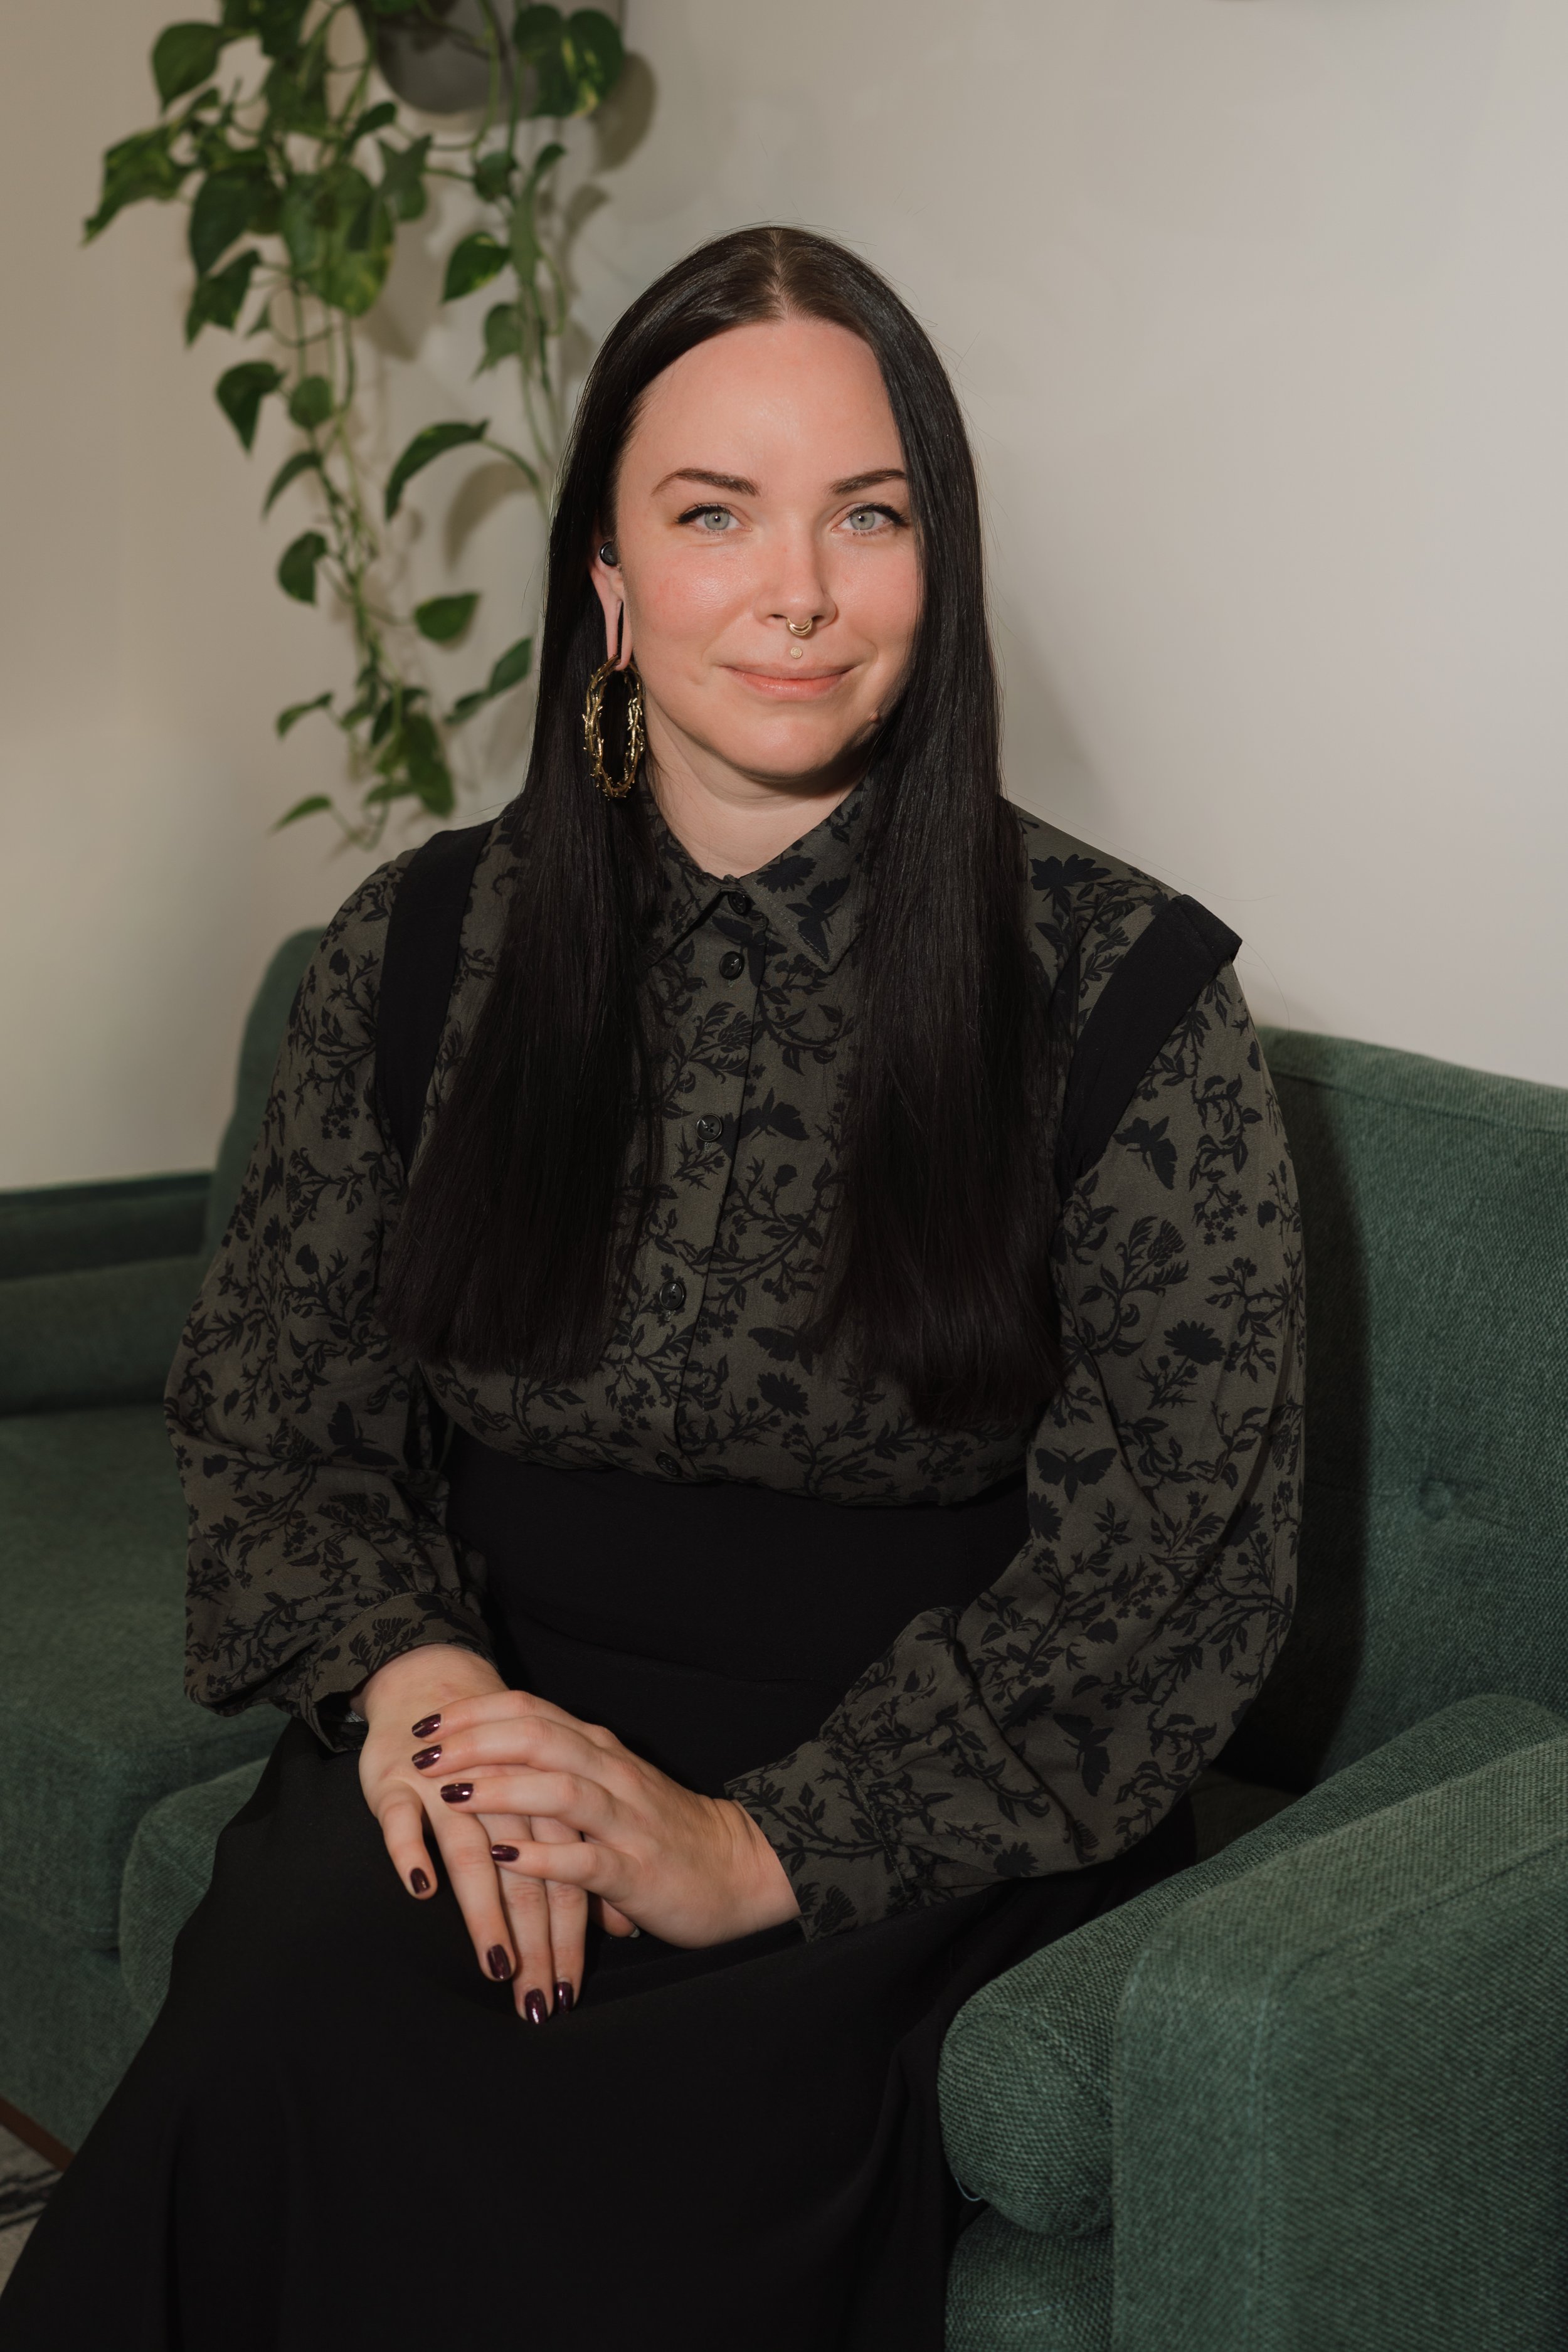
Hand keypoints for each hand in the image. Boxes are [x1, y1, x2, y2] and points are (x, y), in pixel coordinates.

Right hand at [352, 1645, 587, 2018]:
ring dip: (487, 1912)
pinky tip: (421, 1887)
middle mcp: (505, 1798)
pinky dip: (412, 1848)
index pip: (568, 1880)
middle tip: (535, 2004)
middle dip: (535, 1945)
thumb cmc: (499, 1759)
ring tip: (498, 1963)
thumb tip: (622, 1926)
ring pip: (473, 1854)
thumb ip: (578, 1864)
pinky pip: (403, 1818)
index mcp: (546, 1804)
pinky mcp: (399, 1782)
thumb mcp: (543, 1807)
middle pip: (527, 1878)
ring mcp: (449, 1790)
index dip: (571, 1940)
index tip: (568, 1995)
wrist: (438, 1680)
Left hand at [411, 1688, 801, 1947]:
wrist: (738, 1869)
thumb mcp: (610, 1789)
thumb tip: (491, 1766)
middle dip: (475, 1741)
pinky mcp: (637, 1871)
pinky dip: (542, 1857)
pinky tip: (505, 1858)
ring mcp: (626, 1821)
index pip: (531, 1712)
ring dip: (502, 1788)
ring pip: (560, 1789)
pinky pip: (585, 1859)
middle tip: (423, 1753)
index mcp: (601, 1751)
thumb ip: (561, 1772)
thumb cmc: (664, 1831)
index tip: (426, 1723)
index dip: (475, 1712)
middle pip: (538, 1737)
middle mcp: (613, 1775)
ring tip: (452, 1795)